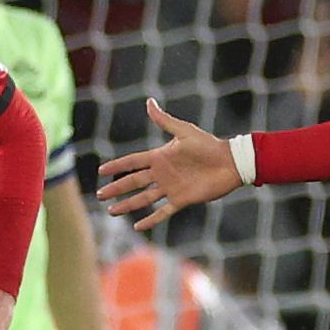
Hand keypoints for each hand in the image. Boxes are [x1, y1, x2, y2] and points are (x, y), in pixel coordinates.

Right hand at [98, 101, 242, 231]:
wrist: (230, 163)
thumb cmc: (209, 145)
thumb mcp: (184, 131)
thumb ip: (164, 120)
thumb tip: (149, 102)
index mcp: (160, 157)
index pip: (132, 162)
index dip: (117, 166)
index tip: (101, 171)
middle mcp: (162, 174)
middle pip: (133, 182)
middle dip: (116, 189)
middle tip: (100, 195)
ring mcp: (170, 188)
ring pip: (143, 198)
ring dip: (127, 205)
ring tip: (111, 212)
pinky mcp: (181, 200)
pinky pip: (163, 212)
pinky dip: (150, 219)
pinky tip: (137, 227)